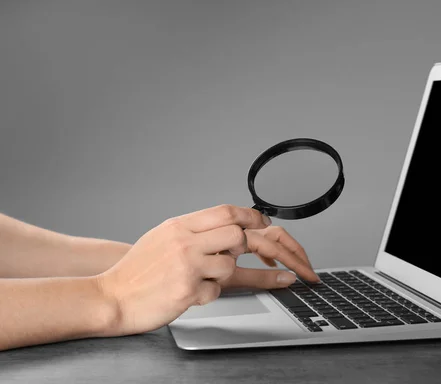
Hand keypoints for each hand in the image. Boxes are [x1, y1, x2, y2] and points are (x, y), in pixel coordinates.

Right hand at [96, 205, 316, 335]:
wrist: (111, 297)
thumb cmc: (137, 270)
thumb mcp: (163, 237)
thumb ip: (193, 230)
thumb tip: (226, 226)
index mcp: (179, 226)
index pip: (226, 211)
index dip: (250, 216)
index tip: (262, 222)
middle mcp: (185, 242)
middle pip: (236, 235)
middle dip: (243, 246)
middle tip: (238, 253)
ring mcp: (187, 266)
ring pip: (230, 265)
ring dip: (221, 274)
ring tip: (200, 277)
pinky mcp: (187, 291)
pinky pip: (216, 291)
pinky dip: (208, 294)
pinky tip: (189, 292)